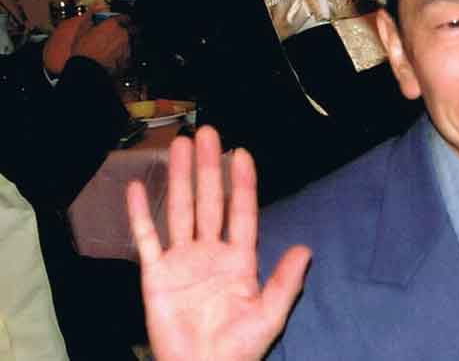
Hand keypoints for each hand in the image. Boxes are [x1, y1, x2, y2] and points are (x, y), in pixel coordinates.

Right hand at [45, 13, 130, 74]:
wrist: (87, 70)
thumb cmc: (83, 50)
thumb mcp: (83, 29)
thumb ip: (93, 14)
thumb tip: (99, 2)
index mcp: (113, 25)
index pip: (125, 17)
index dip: (122, 19)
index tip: (119, 22)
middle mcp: (124, 34)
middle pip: (134, 28)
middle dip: (130, 29)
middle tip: (121, 34)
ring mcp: (129, 47)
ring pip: (136, 40)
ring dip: (131, 41)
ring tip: (121, 45)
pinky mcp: (130, 59)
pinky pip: (134, 53)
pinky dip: (129, 53)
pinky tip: (121, 56)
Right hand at [126, 127, 310, 360]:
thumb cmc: (239, 348)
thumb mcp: (270, 314)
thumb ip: (285, 281)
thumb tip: (307, 249)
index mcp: (240, 259)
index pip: (242, 211)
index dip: (242, 183)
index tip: (241, 153)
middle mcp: (211, 253)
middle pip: (210, 201)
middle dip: (209, 167)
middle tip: (207, 133)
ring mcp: (182, 261)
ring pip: (181, 210)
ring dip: (180, 178)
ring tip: (179, 146)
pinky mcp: (156, 274)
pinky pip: (147, 238)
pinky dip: (141, 213)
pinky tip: (138, 187)